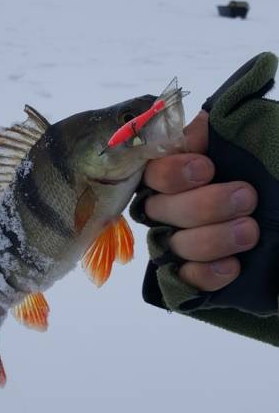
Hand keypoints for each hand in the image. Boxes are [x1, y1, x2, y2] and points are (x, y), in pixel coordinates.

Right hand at [143, 110, 259, 290]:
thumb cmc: (262, 166)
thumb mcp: (242, 139)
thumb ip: (213, 133)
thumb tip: (196, 134)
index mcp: (174, 171)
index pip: (151, 172)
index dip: (172, 174)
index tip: (207, 169)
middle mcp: (168, 207)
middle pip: (162, 211)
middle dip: (206, 205)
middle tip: (246, 198)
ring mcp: (178, 242)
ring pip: (177, 245)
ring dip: (214, 239)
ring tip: (250, 231)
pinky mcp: (193, 274)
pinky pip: (186, 280)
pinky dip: (207, 274)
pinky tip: (232, 266)